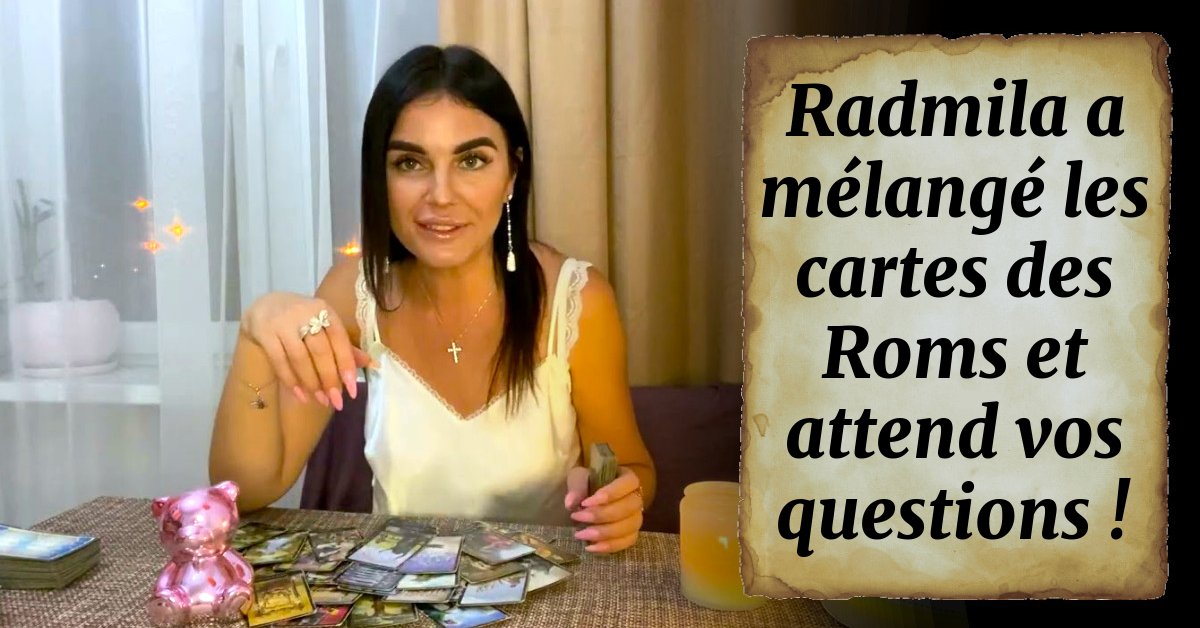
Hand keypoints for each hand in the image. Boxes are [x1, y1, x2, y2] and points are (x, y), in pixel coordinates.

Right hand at [241, 292, 371, 409]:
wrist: (264, 306)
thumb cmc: (301, 319)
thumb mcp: (323, 325)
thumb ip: (343, 345)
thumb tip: (369, 363)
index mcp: (324, 310)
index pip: (339, 339)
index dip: (347, 365)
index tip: (353, 389)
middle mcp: (304, 313)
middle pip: (320, 351)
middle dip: (330, 379)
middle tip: (336, 401)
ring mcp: (283, 323)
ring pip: (300, 359)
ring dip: (311, 383)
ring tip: (320, 400)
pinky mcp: (265, 334)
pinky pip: (280, 362)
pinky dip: (291, 381)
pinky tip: (300, 395)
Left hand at [564, 466, 643, 553]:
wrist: (588, 498)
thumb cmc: (587, 483)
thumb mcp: (579, 477)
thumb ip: (577, 486)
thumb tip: (571, 503)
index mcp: (628, 478)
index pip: (628, 484)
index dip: (610, 493)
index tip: (585, 502)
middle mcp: (637, 498)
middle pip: (629, 508)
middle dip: (602, 515)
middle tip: (577, 517)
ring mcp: (636, 518)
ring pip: (629, 527)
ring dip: (604, 533)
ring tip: (580, 535)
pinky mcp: (631, 534)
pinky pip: (627, 542)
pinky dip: (609, 547)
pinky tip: (590, 547)